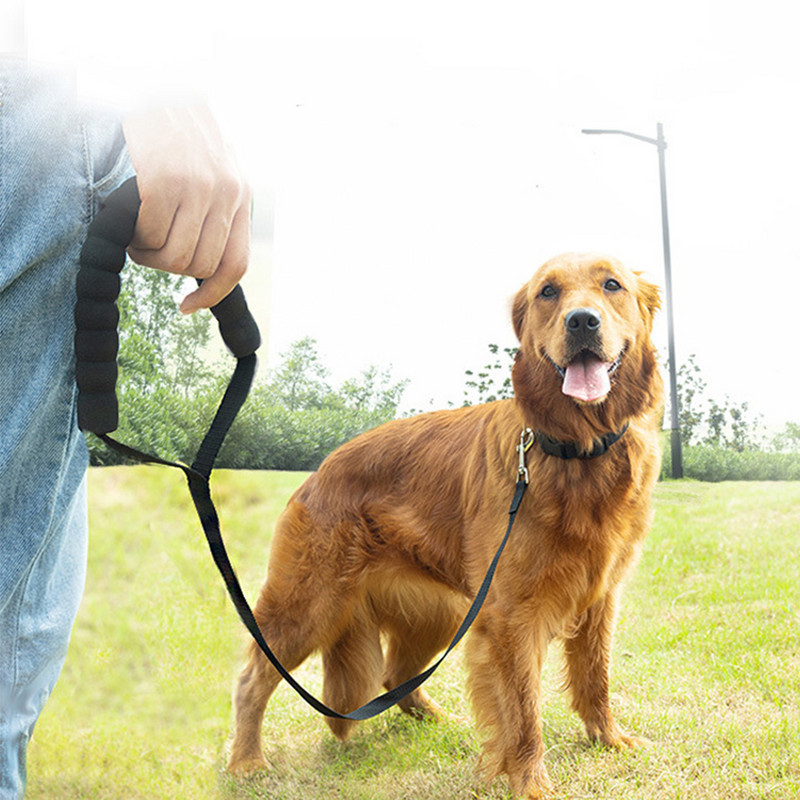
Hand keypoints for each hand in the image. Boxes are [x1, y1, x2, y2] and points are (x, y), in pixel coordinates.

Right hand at [122, 105, 249, 313]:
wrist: (158, 84)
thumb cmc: (180, 135)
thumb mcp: (214, 171)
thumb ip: (217, 213)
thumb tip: (200, 267)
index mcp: (242, 197)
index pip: (236, 264)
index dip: (211, 293)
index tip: (188, 306)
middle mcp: (228, 194)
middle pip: (197, 265)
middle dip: (166, 266)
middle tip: (146, 246)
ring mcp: (199, 187)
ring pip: (173, 256)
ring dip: (146, 253)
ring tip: (137, 229)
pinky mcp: (166, 179)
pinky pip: (149, 234)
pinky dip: (133, 234)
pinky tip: (127, 215)